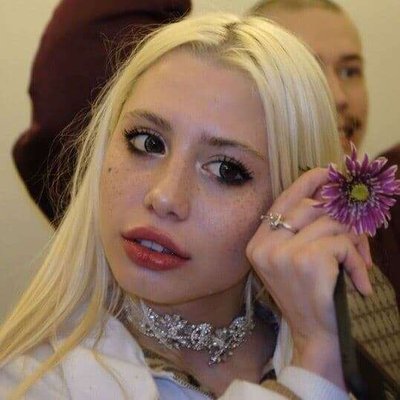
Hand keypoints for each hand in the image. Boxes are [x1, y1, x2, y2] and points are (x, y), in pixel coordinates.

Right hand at [246, 168, 371, 388]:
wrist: (314, 335)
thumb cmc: (308, 295)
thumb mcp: (294, 259)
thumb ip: (304, 229)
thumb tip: (331, 195)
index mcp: (258, 243)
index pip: (283, 200)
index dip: (307, 183)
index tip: (327, 172)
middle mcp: (265, 245)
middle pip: (312, 207)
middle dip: (341, 217)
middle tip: (359, 234)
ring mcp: (282, 253)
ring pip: (331, 223)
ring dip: (353, 241)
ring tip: (358, 262)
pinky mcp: (306, 261)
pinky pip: (342, 243)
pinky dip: (358, 261)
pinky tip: (359, 281)